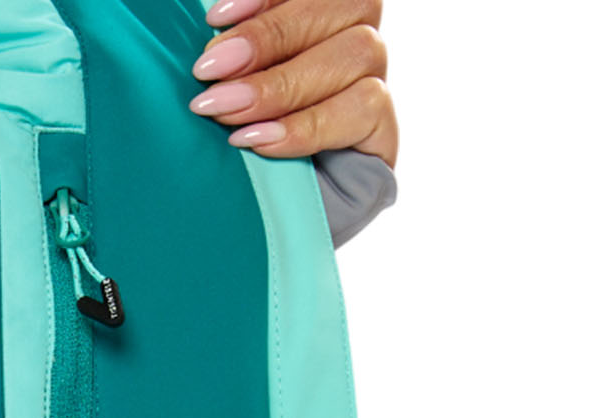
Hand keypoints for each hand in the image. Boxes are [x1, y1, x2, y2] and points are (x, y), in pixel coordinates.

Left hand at [188, 0, 397, 167]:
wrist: (259, 219)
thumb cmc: (235, 136)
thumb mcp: (230, 83)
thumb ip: (235, 49)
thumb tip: (213, 23)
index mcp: (324, 11)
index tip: (216, 17)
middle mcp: (357, 34)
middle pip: (343, 6)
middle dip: (268, 38)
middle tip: (210, 72)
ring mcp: (375, 78)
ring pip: (357, 52)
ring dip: (283, 85)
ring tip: (227, 112)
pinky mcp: (384, 129)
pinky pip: (363, 108)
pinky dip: (305, 125)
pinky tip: (258, 141)